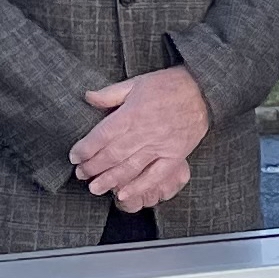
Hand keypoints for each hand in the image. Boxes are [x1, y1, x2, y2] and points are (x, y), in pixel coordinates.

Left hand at [72, 66, 210, 214]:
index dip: (85, 148)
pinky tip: (124, 195)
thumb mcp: (137, 82)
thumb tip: (87, 97)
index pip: (102, 135)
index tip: (74, 156)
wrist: (203, 91)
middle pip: (112, 154)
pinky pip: (155, 175)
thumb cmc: (169, 85)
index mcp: (132, 114)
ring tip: (94, 188)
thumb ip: (110, 94)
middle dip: (93, 167)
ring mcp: (160, 146)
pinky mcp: (174, 156)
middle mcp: (144, 132)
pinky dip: (139, 187)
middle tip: (80, 175)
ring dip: (110, 180)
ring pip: (130, 168)